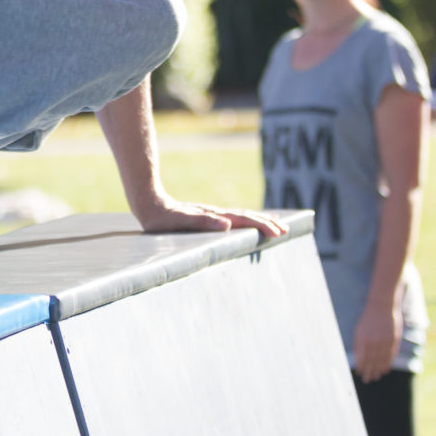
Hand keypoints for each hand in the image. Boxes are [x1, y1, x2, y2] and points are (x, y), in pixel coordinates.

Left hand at [134, 197, 288, 239]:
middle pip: (247, 217)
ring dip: (259, 221)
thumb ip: (203, 222)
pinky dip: (246, 220)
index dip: (262, 226)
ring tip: (276, 225)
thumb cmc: (163, 218)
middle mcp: (217, 214)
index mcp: (215, 216)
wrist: (149, 203)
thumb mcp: (180, 221)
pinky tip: (247, 223)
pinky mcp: (207, 217)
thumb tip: (227, 224)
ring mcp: (213, 215)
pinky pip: (233, 219)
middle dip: (267, 224)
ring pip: (242, 217)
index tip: (279, 232)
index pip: (244, 221)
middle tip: (286, 231)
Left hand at [351, 299, 401, 381]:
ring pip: (382, 360)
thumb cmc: (368, 319)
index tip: (360, 374)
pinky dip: (388, 363)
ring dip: (378, 370)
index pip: (362, 358)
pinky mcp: (394, 339)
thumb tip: (358, 359)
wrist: (382, 306)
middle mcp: (375, 341)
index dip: (361, 367)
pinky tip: (385, 369)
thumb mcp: (359, 330)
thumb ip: (358, 345)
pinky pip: (391, 355)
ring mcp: (385, 341)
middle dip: (369, 372)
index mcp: (364, 339)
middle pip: (372, 361)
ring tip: (376, 377)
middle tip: (367, 380)